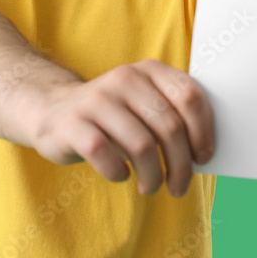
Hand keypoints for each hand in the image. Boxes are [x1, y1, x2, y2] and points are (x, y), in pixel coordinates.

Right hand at [31, 59, 214, 197]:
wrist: (53, 111)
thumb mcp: (144, 103)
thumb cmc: (113, 116)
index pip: (189, 95)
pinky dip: (119, 172)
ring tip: (151, 186)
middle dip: (180, 164)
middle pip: (169, 126)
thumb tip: (203, 152)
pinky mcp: (72, 124)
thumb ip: (172, 114)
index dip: (203, 130)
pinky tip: (121, 175)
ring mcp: (96, 99)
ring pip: (141, 145)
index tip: (203, 158)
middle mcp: (124, 78)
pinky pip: (105, 155)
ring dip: (153, 175)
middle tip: (179, 186)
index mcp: (149, 70)